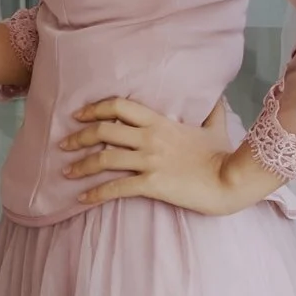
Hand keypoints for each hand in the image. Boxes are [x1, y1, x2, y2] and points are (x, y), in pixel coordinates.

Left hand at [62, 97, 277, 214]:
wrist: (232, 180)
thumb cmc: (223, 155)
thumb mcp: (215, 127)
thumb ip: (211, 110)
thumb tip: (216, 95)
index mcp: (160, 122)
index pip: (118, 107)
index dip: (94, 109)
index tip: (78, 115)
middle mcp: (150, 138)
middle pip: (104, 131)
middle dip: (79, 137)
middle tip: (63, 145)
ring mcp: (150, 161)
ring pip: (104, 159)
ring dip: (81, 166)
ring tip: (66, 173)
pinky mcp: (152, 184)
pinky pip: (117, 187)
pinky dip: (96, 193)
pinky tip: (82, 199)